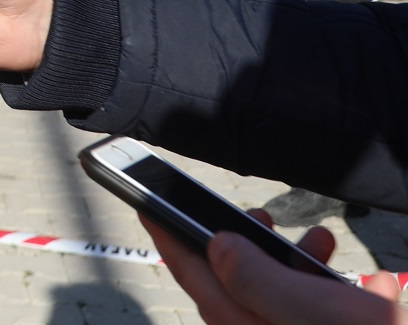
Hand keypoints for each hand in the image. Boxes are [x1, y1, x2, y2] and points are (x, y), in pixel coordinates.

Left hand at [141, 210, 405, 322]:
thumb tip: (219, 247)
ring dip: (296, 263)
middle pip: (234, 285)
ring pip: (281, 298)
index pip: (195, 276)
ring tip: (321, 239)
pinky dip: (335, 290)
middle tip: (254, 213)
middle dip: (242, 243)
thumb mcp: (317, 312)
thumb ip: (259, 279)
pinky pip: (319, 314)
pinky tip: (368, 279)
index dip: (168, 234)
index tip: (148, 202)